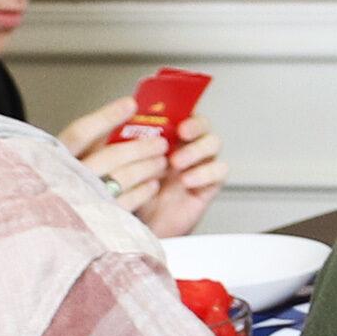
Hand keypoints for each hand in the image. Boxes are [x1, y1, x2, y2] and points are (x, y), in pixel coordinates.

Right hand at [57, 101, 169, 213]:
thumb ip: (86, 145)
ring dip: (147, 167)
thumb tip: (122, 119)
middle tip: (160, 142)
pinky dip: (143, 191)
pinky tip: (152, 184)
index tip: (131, 104)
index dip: (107, 116)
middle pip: (110, 155)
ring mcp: (82, 199)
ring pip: (123, 177)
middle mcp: (66, 177)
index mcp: (53, 158)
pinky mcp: (97, 219)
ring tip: (161, 161)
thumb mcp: (64, 162)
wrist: (49, 230)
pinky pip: (127, 201)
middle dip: (140, 146)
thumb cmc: (60, 187)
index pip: (81, 132)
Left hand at [131, 114, 225, 237]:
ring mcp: (198, 165)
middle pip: (202, 124)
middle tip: (182, 133)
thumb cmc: (130, 194)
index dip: (181, 108)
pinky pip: (219, 171)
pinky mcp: (208, 185)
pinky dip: (205, 173)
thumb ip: (120, 140)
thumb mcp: (117, 162)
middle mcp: (184, 147)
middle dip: (195, 126)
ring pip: (213, 144)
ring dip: (197, 150)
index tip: (170, 113)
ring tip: (177, 163)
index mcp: (164, 136)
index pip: (180, 111)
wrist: (139, 227)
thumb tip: (119, 115)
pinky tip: (187, 181)